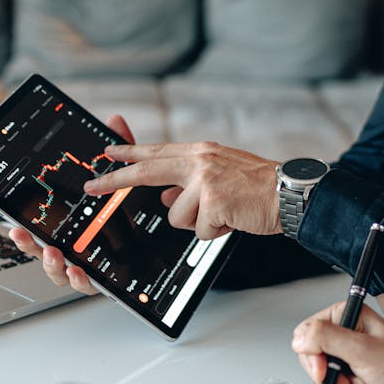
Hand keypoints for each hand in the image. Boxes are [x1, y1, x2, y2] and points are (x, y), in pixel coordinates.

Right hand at [7, 114, 136, 295]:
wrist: (169, 243)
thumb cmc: (139, 211)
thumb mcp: (130, 179)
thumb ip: (121, 153)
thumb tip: (114, 121)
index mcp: (76, 227)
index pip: (44, 230)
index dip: (27, 230)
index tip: (14, 224)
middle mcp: (79, 250)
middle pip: (45, 253)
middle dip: (31, 247)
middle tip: (24, 236)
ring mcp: (92, 268)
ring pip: (62, 275)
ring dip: (53, 266)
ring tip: (55, 255)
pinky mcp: (110, 281)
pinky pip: (92, 286)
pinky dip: (81, 280)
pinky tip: (79, 272)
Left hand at [84, 141, 281, 239]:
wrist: (291, 195)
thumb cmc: (260, 188)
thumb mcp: (222, 177)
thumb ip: (192, 184)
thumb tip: (167, 197)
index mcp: (201, 152)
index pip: (157, 150)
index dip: (129, 152)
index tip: (107, 152)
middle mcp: (200, 160)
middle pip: (147, 172)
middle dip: (115, 180)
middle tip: (92, 186)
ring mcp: (205, 180)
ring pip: (176, 216)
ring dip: (199, 224)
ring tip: (225, 214)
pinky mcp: (213, 201)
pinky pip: (199, 230)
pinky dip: (216, 232)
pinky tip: (233, 220)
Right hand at [291, 303, 383, 383]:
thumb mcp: (364, 351)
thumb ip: (327, 339)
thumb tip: (299, 337)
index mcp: (350, 317)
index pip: (308, 332)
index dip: (313, 354)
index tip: (326, 369)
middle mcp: (350, 335)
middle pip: (314, 358)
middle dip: (334, 377)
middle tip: (351, 382)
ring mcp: (353, 358)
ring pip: (327, 379)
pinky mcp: (357, 378)